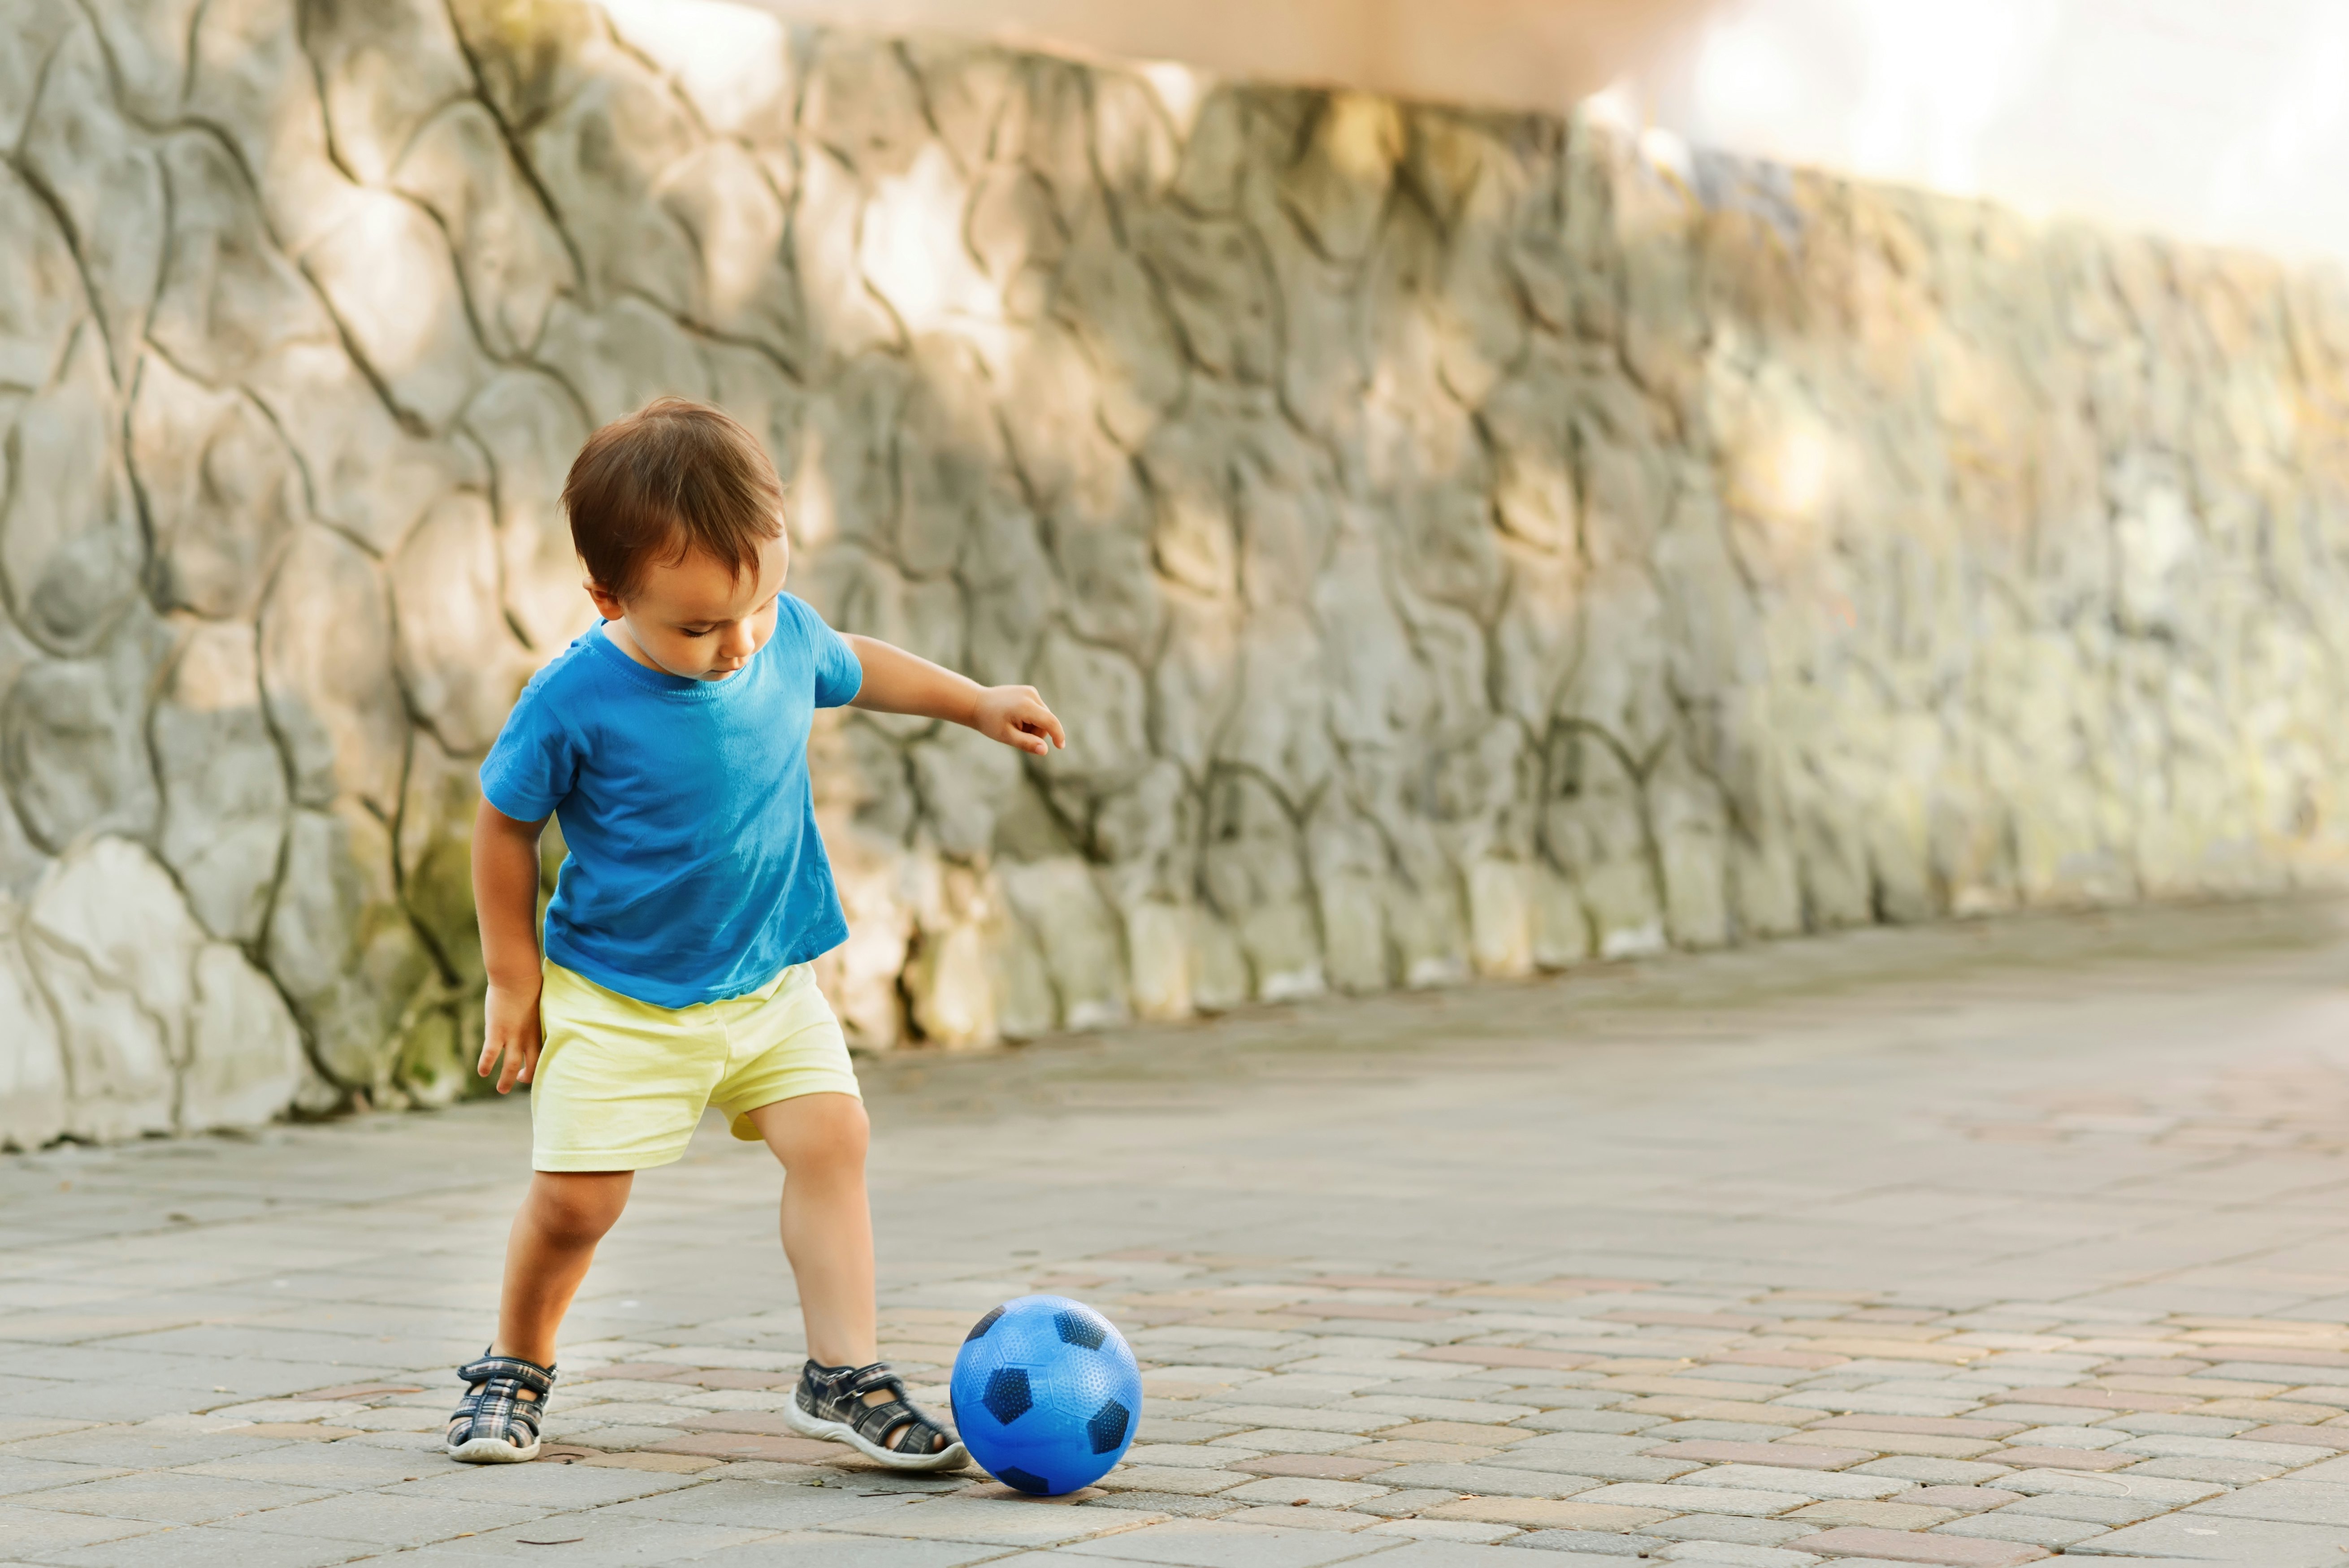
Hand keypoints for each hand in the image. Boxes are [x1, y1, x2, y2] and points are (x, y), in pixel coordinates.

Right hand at [477, 977, 544, 1093]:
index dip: (538, 1067)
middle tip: (515, 1083)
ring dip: (506, 1081)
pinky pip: (490, 1054)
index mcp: (539, 1031)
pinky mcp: (496, 1031)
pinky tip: (482, 1072)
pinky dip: (486, 1065)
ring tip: (501, 1090)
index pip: (543, 1057)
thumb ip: (537, 1017)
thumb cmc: (528, 986)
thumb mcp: (539, 1005)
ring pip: (511, 1066)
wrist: (516, 976)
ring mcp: (512, 1036)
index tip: (528, 1070)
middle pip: (532, 1066)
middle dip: (524, 1079)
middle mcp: (528, 1037)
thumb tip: (538, 1018)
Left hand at [971, 685, 1065, 756]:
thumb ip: (1026, 743)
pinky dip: (1031, 718)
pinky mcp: (1029, 691)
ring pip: (1044, 716)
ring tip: (1015, 725)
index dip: (1058, 735)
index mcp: (1025, 706)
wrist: (977, 703)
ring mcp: (1030, 691)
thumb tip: (1045, 750)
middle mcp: (1031, 695)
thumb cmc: (989, 721)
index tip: (1060, 746)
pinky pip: (1039, 710)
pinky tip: (1016, 718)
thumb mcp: (1006, 736)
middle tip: (1017, 735)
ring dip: (1033, 725)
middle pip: (1047, 721)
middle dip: (1037, 732)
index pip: (1050, 721)